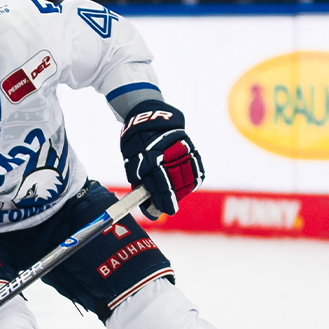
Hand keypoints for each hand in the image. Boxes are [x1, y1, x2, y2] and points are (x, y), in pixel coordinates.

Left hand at [120, 99, 202, 218]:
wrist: (149, 117)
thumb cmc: (137, 145)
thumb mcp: (132, 163)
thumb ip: (141, 184)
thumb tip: (151, 208)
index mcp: (149, 159)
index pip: (160, 186)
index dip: (164, 201)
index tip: (167, 211)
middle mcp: (167, 154)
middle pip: (176, 184)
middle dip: (173, 198)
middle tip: (169, 205)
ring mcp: (181, 149)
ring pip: (188, 177)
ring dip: (183, 190)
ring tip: (177, 195)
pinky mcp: (190, 146)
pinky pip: (196, 167)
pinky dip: (193, 178)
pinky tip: (188, 184)